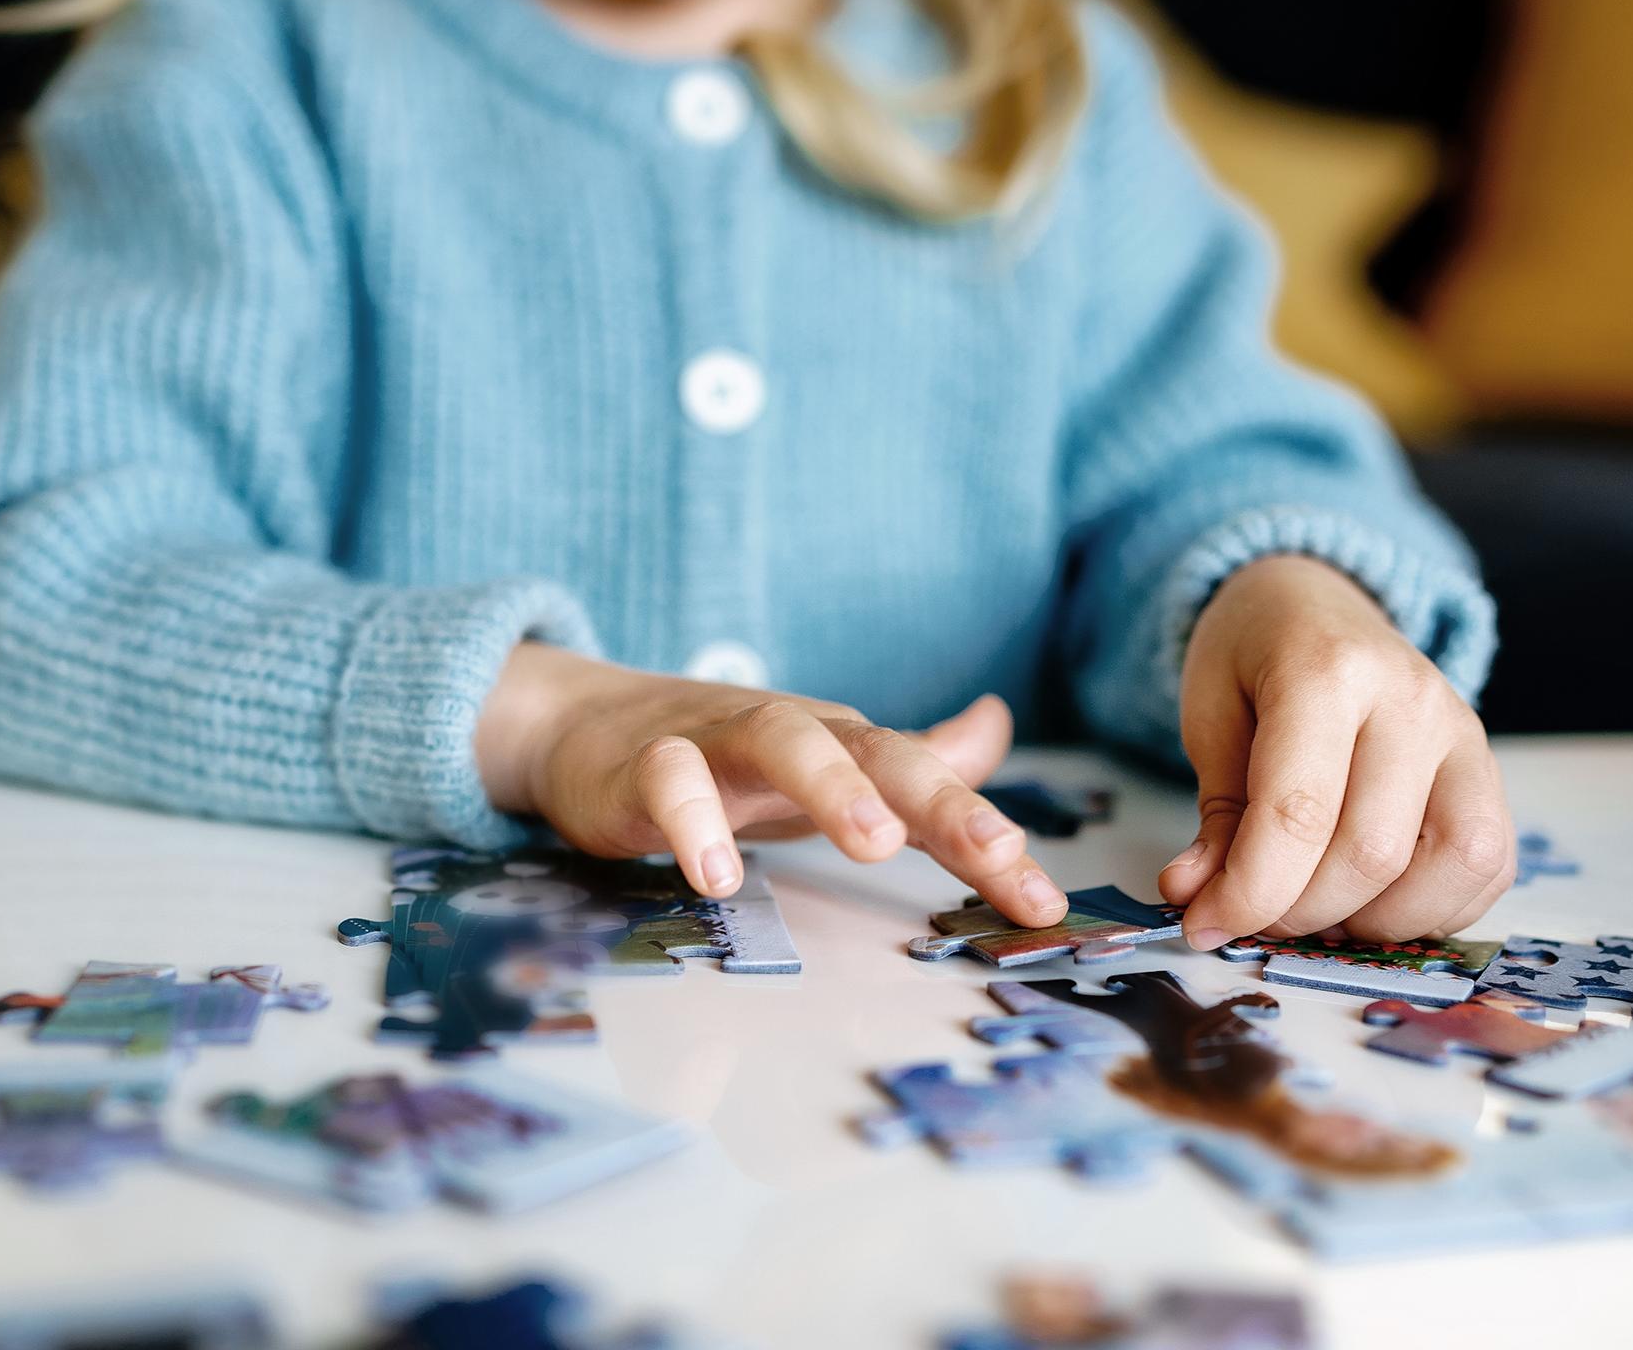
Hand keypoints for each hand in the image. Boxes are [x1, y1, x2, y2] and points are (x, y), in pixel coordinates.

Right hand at [475, 643, 1067, 924]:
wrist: (589, 729)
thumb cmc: (727, 760)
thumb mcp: (828, 764)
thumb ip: (912, 760)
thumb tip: (998, 725)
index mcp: (842, 746)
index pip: (927, 782)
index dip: (988, 836)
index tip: (1044, 907)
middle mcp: (792, 735)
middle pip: (872, 748)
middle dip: (937, 797)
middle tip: (993, 853)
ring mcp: (716, 742)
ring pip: (779, 739)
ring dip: (832, 784)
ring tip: (874, 846)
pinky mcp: (642, 765)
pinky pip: (669, 779)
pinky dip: (695, 820)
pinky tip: (716, 878)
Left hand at [1160, 556, 1513, 948]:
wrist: (1315, 600)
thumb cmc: (1252, 656)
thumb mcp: (1209, 714)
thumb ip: (1216, 813)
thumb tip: (1196, 897)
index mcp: (1327, 671)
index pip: (1299, 813)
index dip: (1251, 891)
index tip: (1205, 925)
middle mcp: (1412, 701)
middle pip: (1370, 854)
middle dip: (1300, 911)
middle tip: (1251, 914)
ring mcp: (1465, 735)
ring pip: (1450, 868)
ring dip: (1374, 920)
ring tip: (1314, 907)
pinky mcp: (1490, 771)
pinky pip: (1488, 868)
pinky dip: (1431, 909)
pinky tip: (1370, 899)